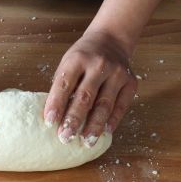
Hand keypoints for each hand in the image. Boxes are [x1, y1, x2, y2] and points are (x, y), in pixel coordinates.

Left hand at [43, 29, 136, 145]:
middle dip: (74, 119)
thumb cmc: (83, 57)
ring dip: (94, 125)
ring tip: (86, 141)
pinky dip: (113, 120)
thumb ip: (63, 85)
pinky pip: (121, 105)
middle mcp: (98, 64)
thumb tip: (54, 116)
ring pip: (104, 104)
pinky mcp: (130, 82)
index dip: (56, 104)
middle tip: (65, 138)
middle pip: (85, 97)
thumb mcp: (68, 63)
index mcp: (77, 59)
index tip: (49, 123)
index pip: (64, 84)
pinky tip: (105, 132)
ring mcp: (117, 73)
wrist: (111, 40)